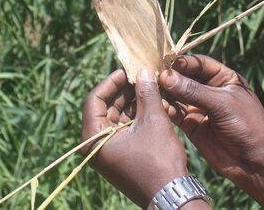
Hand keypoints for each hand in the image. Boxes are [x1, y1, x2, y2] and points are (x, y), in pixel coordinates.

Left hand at [81, 68, 188, 206]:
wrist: (171, 195)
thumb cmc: (158, 160)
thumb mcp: (153, 121)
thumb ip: (146, 92)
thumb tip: (143, 70)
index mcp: (92, 138)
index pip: (95, 99)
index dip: (112, 81)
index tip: (129, 69)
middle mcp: (95, 145)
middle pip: (106, 106)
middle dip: (126, 90)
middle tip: (144, 75)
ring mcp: (108, 150)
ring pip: (118, 116)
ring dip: (135, 102)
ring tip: (153, 87)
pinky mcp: (121, 154)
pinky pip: (126, 128)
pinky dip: (138, 116)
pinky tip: (155, 103)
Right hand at [160, 55, 263, 194]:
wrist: (254, 163)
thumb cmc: (247, 126)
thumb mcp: (222, 104)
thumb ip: (194, 90)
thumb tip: (166, 76)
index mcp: (224, 79)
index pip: (200, 64)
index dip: (183, 62)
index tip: (165, 62)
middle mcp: (210, 91)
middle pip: (185, 78)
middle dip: (170, 76)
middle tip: (153, 74)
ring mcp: (200, 108)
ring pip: (177, 95)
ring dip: (165, 92)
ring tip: (151, 89)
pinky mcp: (192, 125)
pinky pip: (175, 113)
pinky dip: (166, 109)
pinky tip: (158, 106)